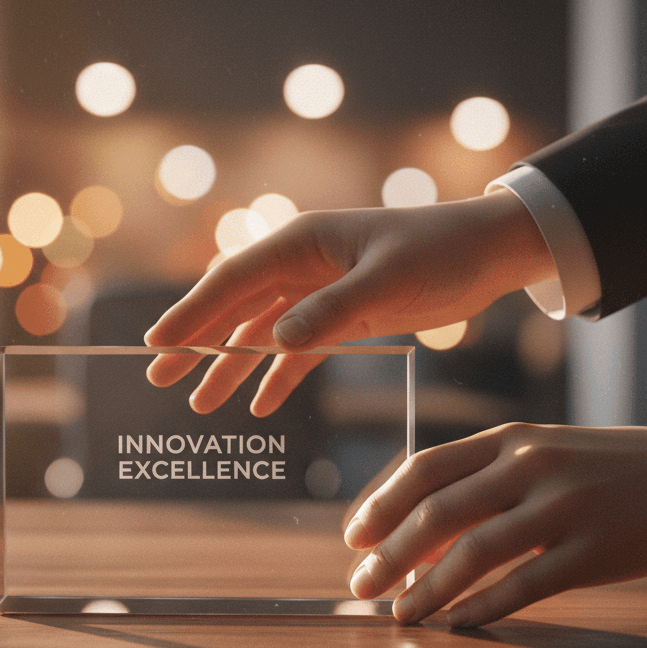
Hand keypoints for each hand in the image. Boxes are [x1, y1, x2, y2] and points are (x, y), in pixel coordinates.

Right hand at [144, 188, 554, 415]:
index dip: (192, 312)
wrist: (490, 251)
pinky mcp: (340, 315)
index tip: (157, 343)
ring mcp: (317, 291)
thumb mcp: (388, 280)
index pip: (233, 280)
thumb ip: (331, 310)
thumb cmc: (441, 251)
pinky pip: (298, 349)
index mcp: (301, 242)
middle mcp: (300, 264)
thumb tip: (275, 341)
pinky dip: (279, 374)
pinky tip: (262, 405)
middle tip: (159, 375)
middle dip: (197, 341)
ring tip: (201, 403)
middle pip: (235, 306)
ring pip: (261, 332)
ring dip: (232, 366)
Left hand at [344, 423, 646, 625]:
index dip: (381, 504)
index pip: (424, 467)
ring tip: (400, 614)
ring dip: (427, 589)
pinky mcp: (596, 552)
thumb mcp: (538, 460)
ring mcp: (565, 508)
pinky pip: (525, 586)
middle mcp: (530, 467)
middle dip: (390, 553)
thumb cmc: (597, 471)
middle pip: (438, 511)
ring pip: (474, 553)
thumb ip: (479, 488)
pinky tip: (457, 624)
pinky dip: (483, 608)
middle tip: (360, 584)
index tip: (354, 537)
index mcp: (508, 441)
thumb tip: (413, 539)